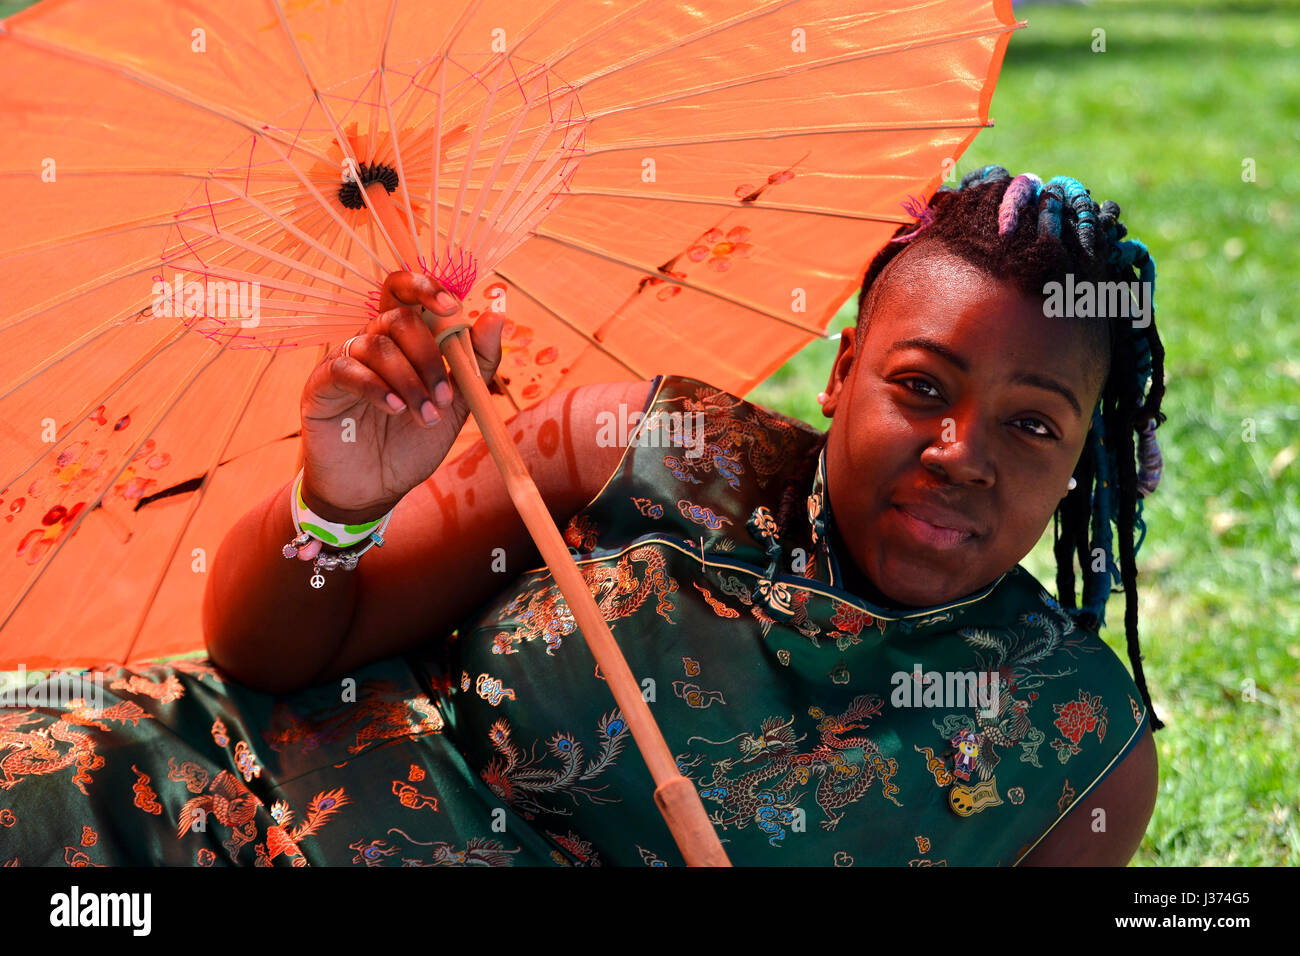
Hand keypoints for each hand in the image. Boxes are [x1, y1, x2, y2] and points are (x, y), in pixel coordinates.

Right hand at [298, 270, 504, 527]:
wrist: (376, 490)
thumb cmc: (412, 443)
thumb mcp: (458, 403)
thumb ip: (477, 360)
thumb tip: (497, 312)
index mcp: (403, 341)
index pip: (406, 292)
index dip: (426, 288)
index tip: (452, 307)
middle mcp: (372, 343)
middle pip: (399, 317)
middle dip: (429, 357)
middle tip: (445, 398)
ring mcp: (345, 361)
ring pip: (377, 344)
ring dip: (410, 382)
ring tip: (425, 418)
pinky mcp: (321, 385)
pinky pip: (347, 369)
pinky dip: (376, 386)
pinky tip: (394, 409)